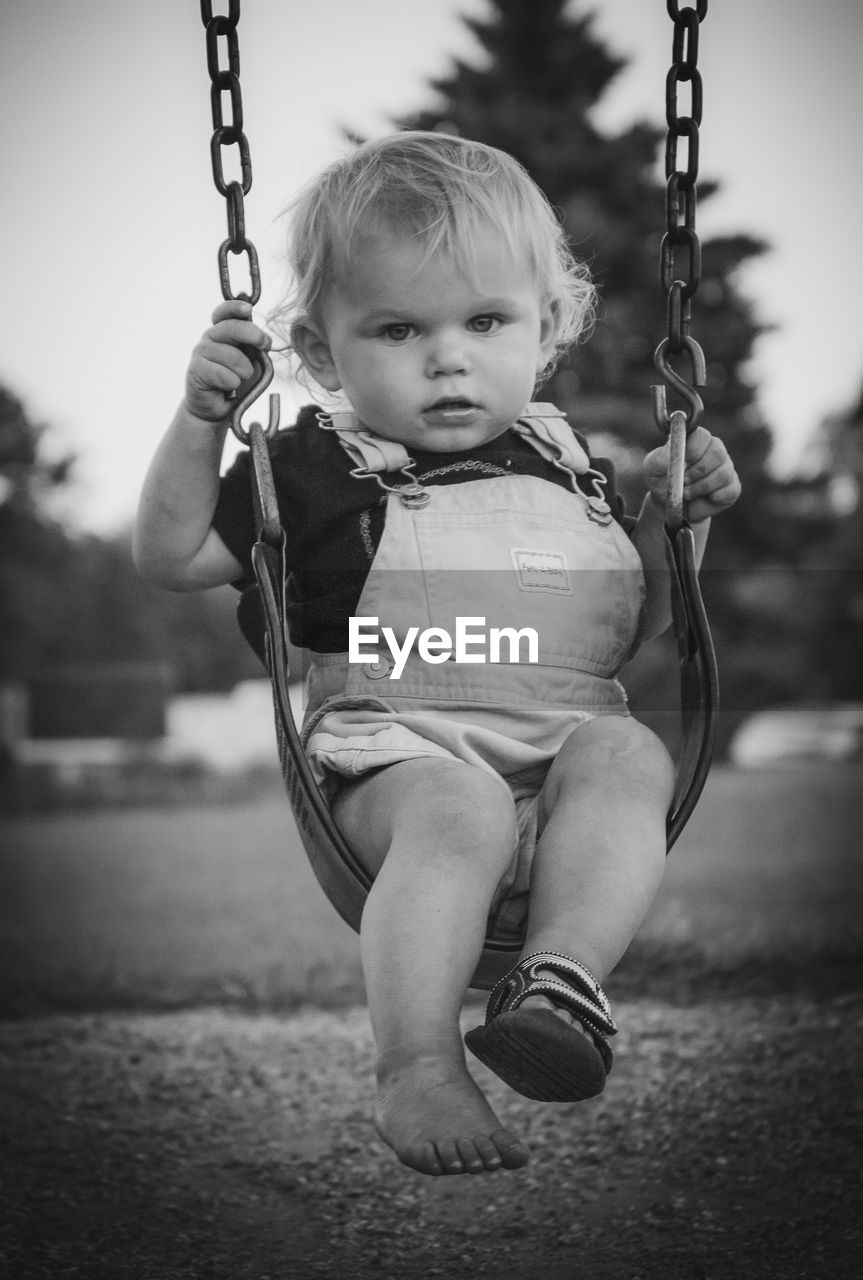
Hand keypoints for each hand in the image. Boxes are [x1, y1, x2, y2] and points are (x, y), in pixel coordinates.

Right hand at [183, 300, 271, 423]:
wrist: (217, 408)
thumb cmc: (236, 381)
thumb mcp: (251, 362)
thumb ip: (256, 348)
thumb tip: (264, 340)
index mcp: (222, 331)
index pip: (224, 312)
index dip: (235, 307)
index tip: (248, 310)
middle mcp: (210, 338)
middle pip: (231, 328)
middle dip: (253, 335)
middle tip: (265, 345)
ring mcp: (200, 353)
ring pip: (233, 356)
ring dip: (244, 371)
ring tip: (239, 379)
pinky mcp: (196, 370)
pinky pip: (224, 375)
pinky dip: (232, 384)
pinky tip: (227, 388)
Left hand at [643, 425, 740, 523]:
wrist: (670, 506)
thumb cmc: (661, 480)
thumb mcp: (653, 468)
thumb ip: (660, 457)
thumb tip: (671, 451)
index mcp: (695, 440)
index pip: (702, 436)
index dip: (694, 450)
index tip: (682, 464)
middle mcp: (714, 450)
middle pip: (718, 453)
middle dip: (698, 471)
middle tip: (684, 481)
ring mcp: (725, 468)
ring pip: (724, 473)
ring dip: (702, 487)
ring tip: (686, 493)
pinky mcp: (732, 487)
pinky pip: (730, 490)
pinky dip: (713, 498)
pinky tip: (702, 499)